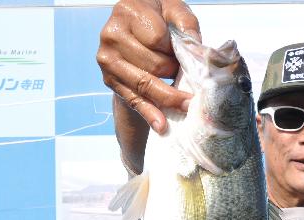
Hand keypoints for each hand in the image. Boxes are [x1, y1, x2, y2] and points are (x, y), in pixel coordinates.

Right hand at [97, 0, 199, 132]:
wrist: (134, 32)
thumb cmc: (158, 20)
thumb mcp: (174, 11)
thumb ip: (187, 24)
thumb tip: (195, 50)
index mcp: (127, 10)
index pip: (158, 39)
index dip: (174, 50)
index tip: (183, 56)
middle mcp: (112, 34)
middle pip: (153, 64)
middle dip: (174, 73)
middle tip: (187, 78)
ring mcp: (107, 59)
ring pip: (144, 85)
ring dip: (168, 97)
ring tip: (186, 105)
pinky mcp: (109, 80)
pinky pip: (133, 100)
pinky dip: (149, 113)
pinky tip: (161, 124)